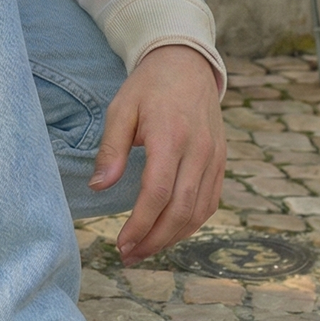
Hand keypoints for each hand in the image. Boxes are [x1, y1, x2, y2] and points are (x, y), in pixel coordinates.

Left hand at [89, 44, 225, 265]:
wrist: (187, 64)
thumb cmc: (148, 87)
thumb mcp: (120, 109)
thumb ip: (111, 150)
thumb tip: (98, 187)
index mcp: (171, 136)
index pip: (158, 192)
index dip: (140, 224)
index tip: (121, 243)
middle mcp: (198, 150)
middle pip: (181, 209)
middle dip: (154, 240)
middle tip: (129, 256)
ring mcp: (214, 157)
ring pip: (199, 212)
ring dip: (172, 238)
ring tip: (144, 251)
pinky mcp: (221, 162)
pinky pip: (210, 202)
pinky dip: (191, 224)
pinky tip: (169, 233)